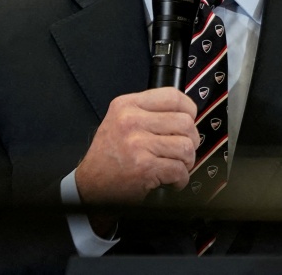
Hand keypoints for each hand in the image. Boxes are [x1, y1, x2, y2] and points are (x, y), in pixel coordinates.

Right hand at [74, 87, 198, 205]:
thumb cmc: (108, 156)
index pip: (172, 96)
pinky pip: (179, 170)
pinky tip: (170, 180)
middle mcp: (131, 121)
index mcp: (126, 105)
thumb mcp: (120, 120)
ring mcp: (137, 144)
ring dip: (187, 161)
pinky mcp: (144, 168)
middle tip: (182, 150)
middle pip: (185, 122)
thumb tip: (185, 113)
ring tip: (175, 165)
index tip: (189, 119)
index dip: (188, 109)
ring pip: (186, 147)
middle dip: (191, 140)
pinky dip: (180, 180)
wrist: (90, 186)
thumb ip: (148, 112)